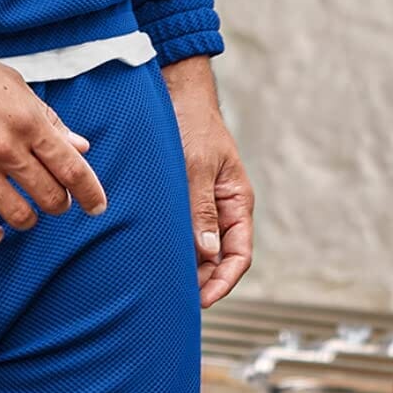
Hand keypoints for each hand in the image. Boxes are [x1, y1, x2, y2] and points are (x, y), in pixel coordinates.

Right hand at [0, 0, 108, 248]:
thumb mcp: (10, 84)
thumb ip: (47, 119)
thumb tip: (79, 147)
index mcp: (25, 118)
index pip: (71, 168)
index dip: (90, 193)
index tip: (96, 205)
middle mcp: (2, 146)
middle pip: (49, 196)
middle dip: (58, 203)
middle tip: (53, 201)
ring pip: (19, 215)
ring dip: (28, 218)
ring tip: (23, 210)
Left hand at [160, 55, 253, 306]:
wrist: (176, 92)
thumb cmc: (192, 123)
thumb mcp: (197, 166)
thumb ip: (201, 209)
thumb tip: (208, 253)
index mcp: (237, 200)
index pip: (239, 254)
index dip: (224, 281)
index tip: (203, 300)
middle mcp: (223, 206)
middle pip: (218, 257)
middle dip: (202, 280)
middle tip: (174, 298)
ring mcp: (204, 202)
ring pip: (199, 246)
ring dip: (186, 265)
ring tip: (161, 283)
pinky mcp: (184, 196)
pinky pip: (183, 228)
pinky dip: (174, 244)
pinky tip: (153, 254)